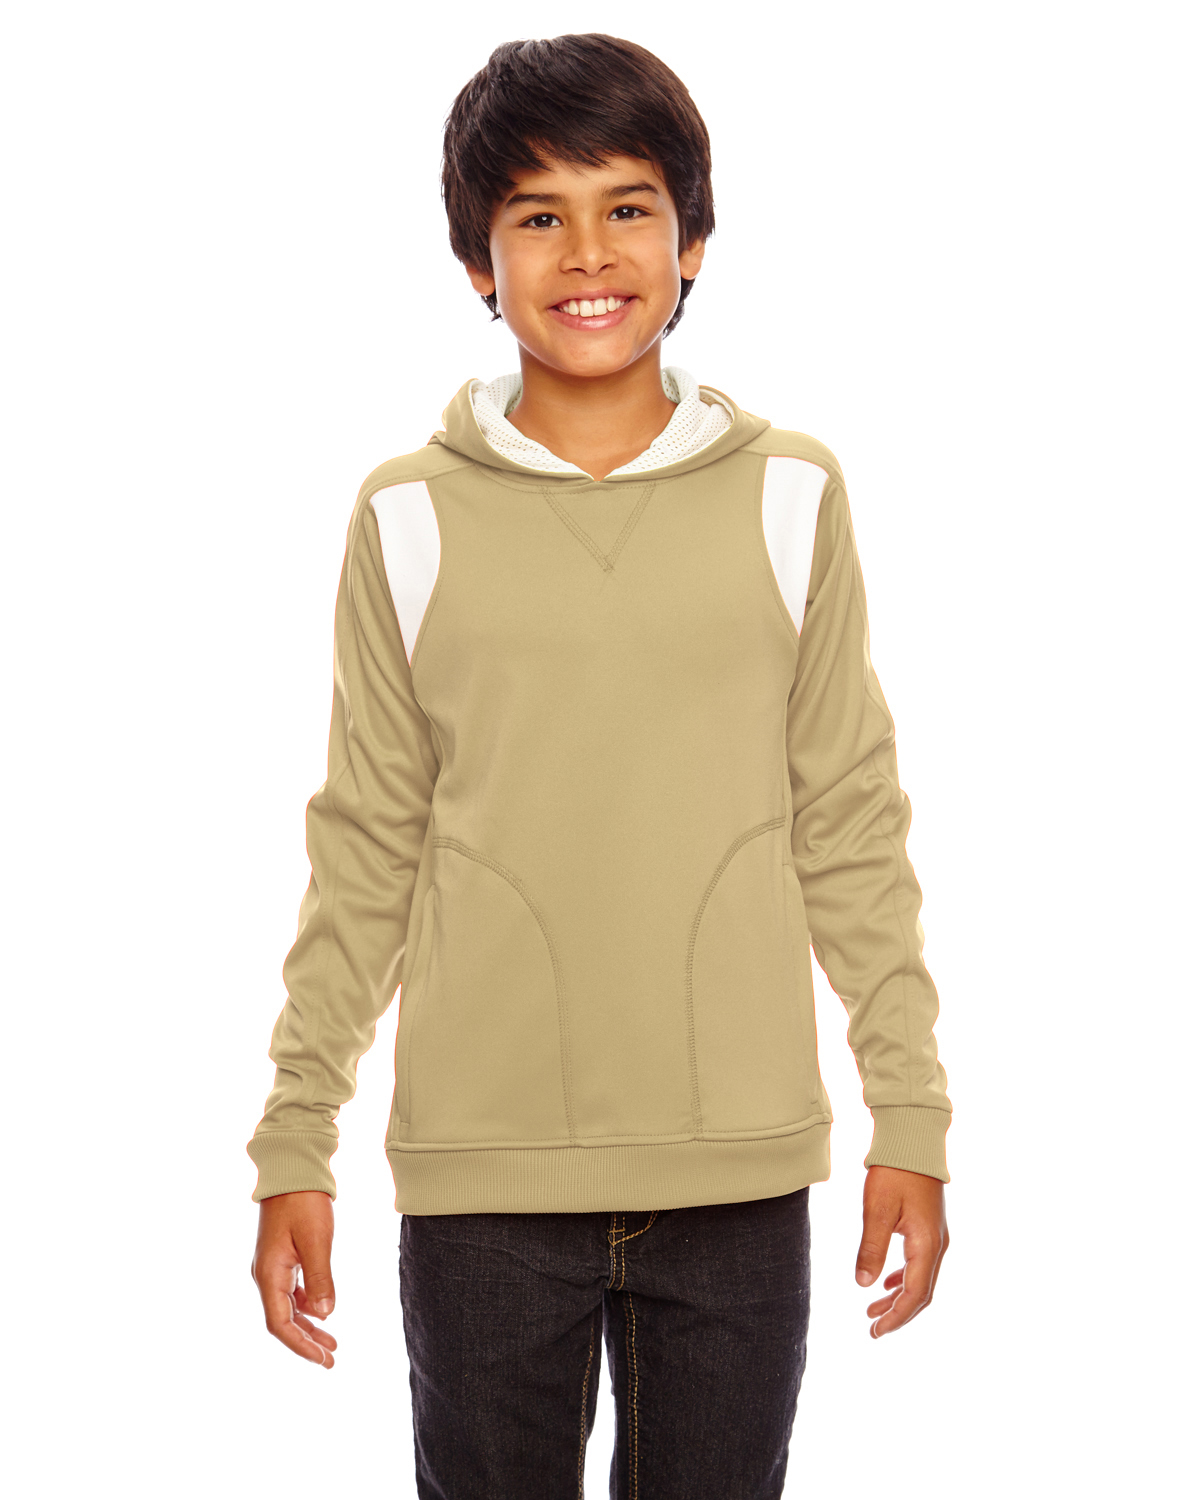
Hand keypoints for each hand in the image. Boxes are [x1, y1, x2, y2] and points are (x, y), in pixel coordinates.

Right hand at [251, 1190, 337, 1367]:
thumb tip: (325, 1315)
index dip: (301, 1346)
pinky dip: (306, 1304)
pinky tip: (321, 1309)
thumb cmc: (303, 1202)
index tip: (323, 1360)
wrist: (292, 1168)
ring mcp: (272, 1265)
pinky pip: (291, 1289)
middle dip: (306, 1341)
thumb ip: (320, 1279)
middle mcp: (265, 1274)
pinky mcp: (281, 1255)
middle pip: (283, 1319)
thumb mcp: (316, 1240)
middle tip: (331, 1358)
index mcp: (269, 1274)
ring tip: (331, 1341)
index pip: (280, 1324)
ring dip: (307, 1325)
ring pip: (287, 1306)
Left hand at [854, 1165, 947, 1337]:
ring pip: (920, 1279)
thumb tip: (864, 1285)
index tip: (875, 1331)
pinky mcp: (929, 1227)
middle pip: (921, 1292)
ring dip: (899, 1297)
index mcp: (927, 1245)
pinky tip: (887, 1282)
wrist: (913, 1140)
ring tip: (873, 1310)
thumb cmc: (894, 1172)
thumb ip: (872, 1248)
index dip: (896, 1317)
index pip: (915, 1294)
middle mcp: (937, 1245)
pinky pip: (919, 1263)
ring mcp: (936, 1236)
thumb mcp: (877, 1210)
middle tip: (872, 1328)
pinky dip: (904, 1278)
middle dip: (898, 1313)